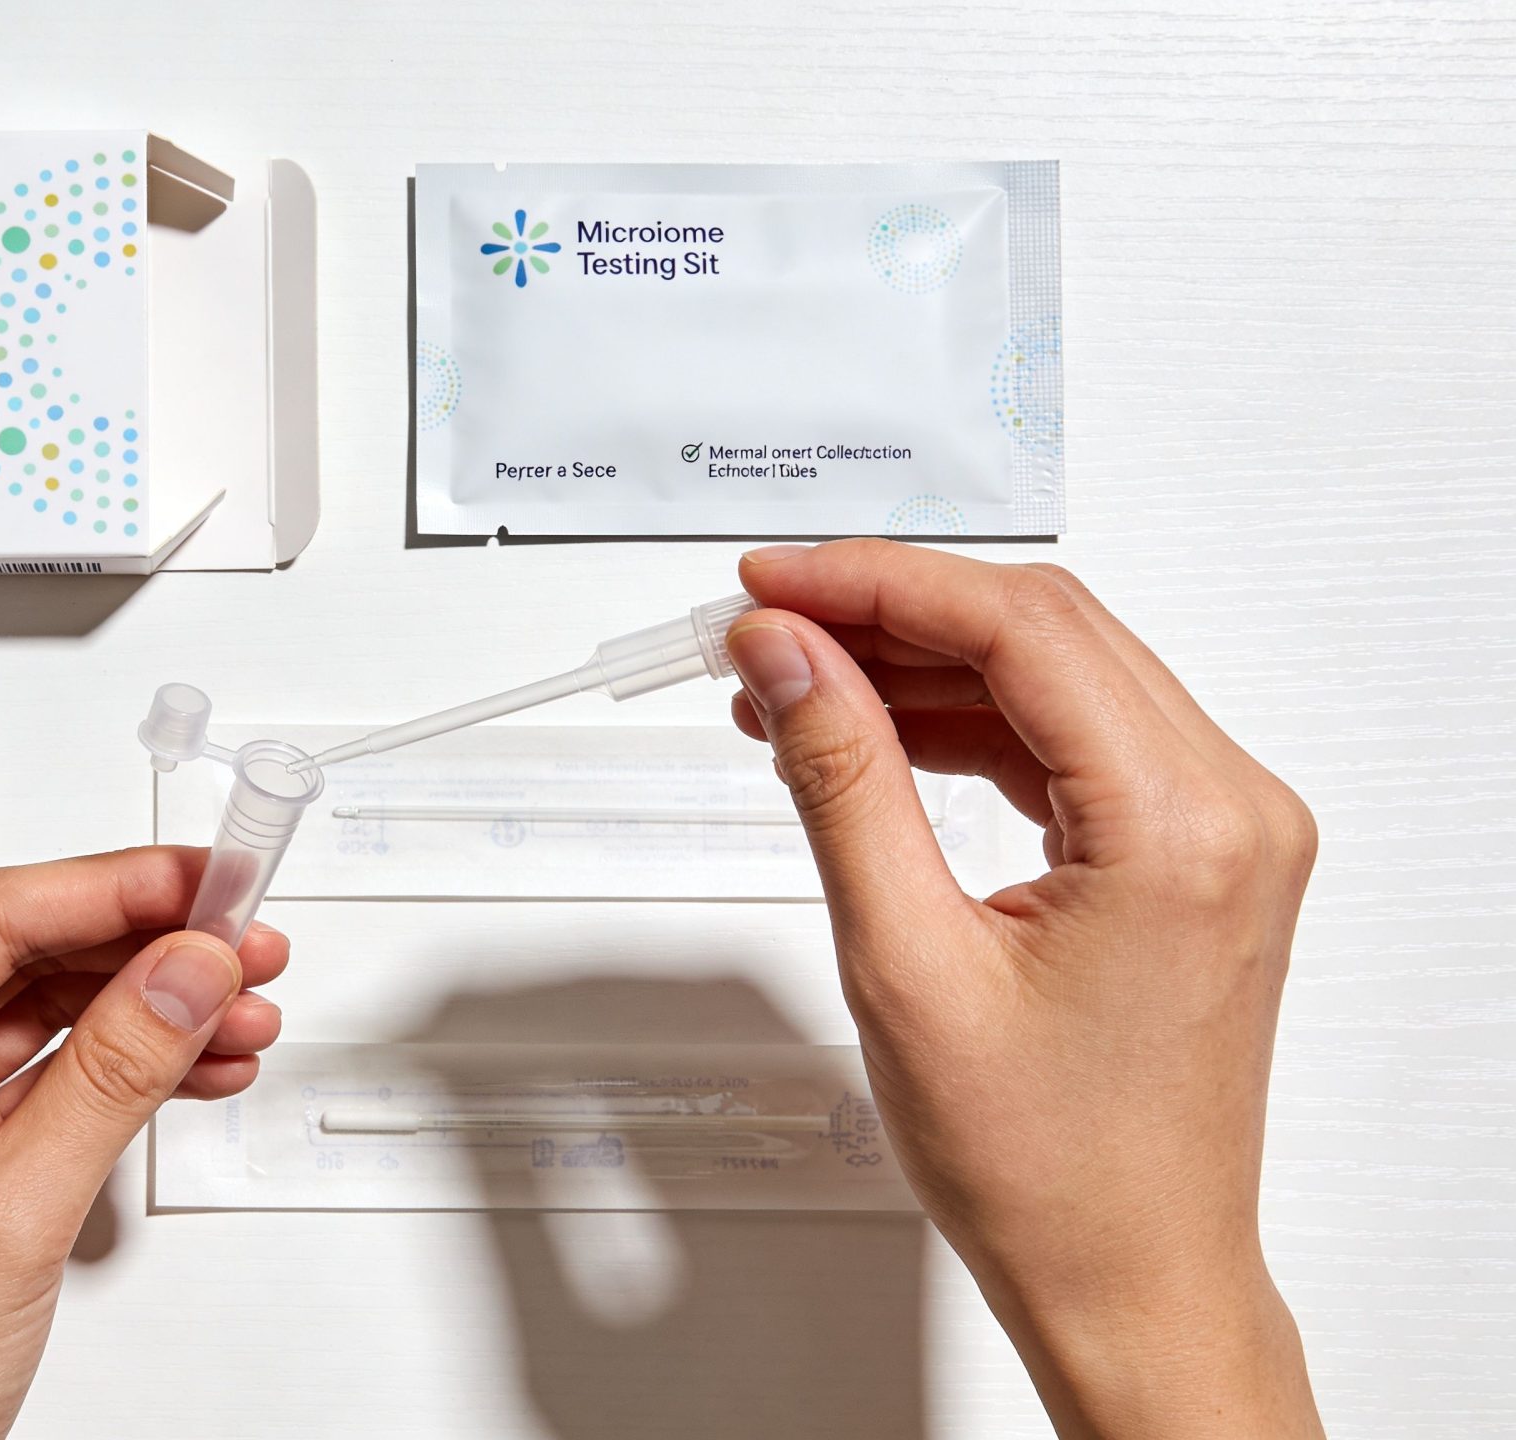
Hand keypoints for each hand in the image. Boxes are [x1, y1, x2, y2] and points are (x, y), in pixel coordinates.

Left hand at [0, 847, 287, 1439]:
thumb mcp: (6, 1217)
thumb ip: (110, 1077)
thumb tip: (183, 973)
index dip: (110, 890)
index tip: (203, 880)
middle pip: (16, 960)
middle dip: (142, 949)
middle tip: (243, 936)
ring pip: (40, 1020)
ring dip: (147, 1011)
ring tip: (244, 1008)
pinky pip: (41, 1085)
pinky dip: (123, 1074)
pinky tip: (197, 1063)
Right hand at [726, 540, 1322, 1437]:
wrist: (1127, 1275)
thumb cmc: (1047, 1167)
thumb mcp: (905, 961)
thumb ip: (843, 781)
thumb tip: (790, 657)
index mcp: (1181, 829)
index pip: (1019, 631)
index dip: (876, 585)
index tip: (772, 586)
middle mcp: (1231, 810)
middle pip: (1046, 632)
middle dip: (891, 613)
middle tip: (765, 626)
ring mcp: (1224, 830)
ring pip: (1058, 677)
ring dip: (922, 669)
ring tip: (793, 688)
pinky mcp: (1197, 855)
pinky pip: (1076, 742)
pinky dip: (971, 725)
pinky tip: (875, 736)